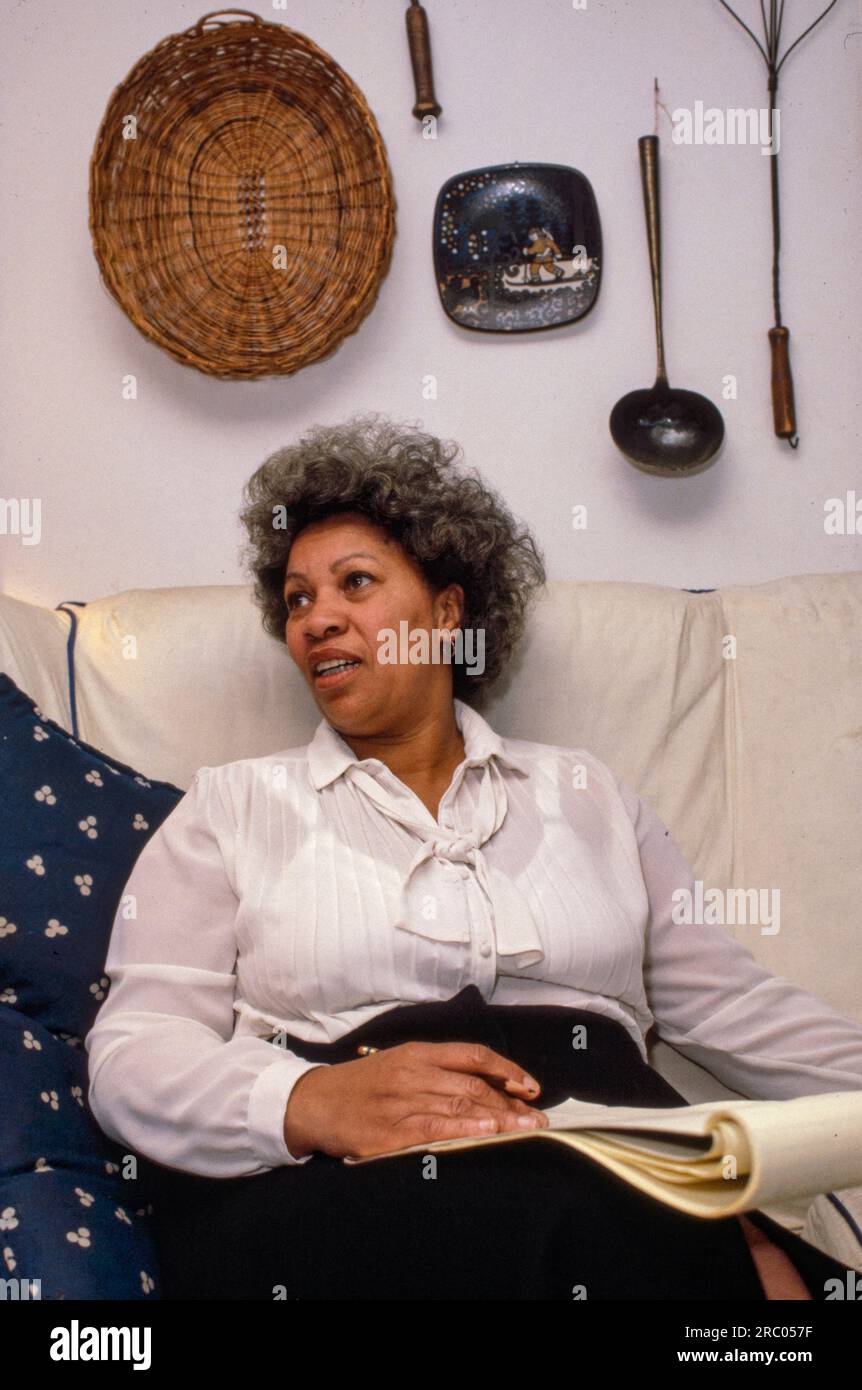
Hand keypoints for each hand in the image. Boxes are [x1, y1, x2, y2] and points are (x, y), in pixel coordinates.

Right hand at [283, 1040, 549, 1158]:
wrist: (314, 1101)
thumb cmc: (363, 1084)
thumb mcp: (400, 1063)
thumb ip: (439, 1071)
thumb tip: (487, 1086)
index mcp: (418, 1053)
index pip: (474, 1056)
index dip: (507, 1070)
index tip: (531, 1088)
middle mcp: (413, 1073)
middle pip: (473, 1085)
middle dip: (511, 1104)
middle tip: (538, 1119)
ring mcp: (400, 1101)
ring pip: (460, 1106)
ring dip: (498, 1119)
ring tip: (525, 1129)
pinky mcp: (388, 1132)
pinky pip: (433, 1129)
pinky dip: (463, 1130)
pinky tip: (485, 1134)